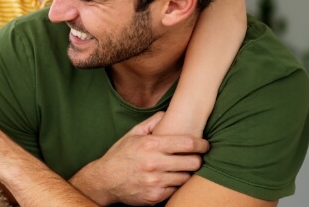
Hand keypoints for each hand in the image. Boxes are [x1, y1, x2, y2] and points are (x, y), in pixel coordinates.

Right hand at [71, 112, 209, 204]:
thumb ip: (152, 123)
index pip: (188, 143)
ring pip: (186, 177)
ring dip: (186, 173)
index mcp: (150, 145)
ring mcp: (155, 181)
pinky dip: (175, 185)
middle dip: (198, 159)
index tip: (205, 145)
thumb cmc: (120, 156)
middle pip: (193, 162)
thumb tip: (168, 113)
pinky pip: (176, 190)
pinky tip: (170, 179)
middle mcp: (154, 163)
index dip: (202, 144)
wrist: (103, 181)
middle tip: (196, 158)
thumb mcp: (132, 134)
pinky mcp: (155, 196)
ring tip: (182, 169)